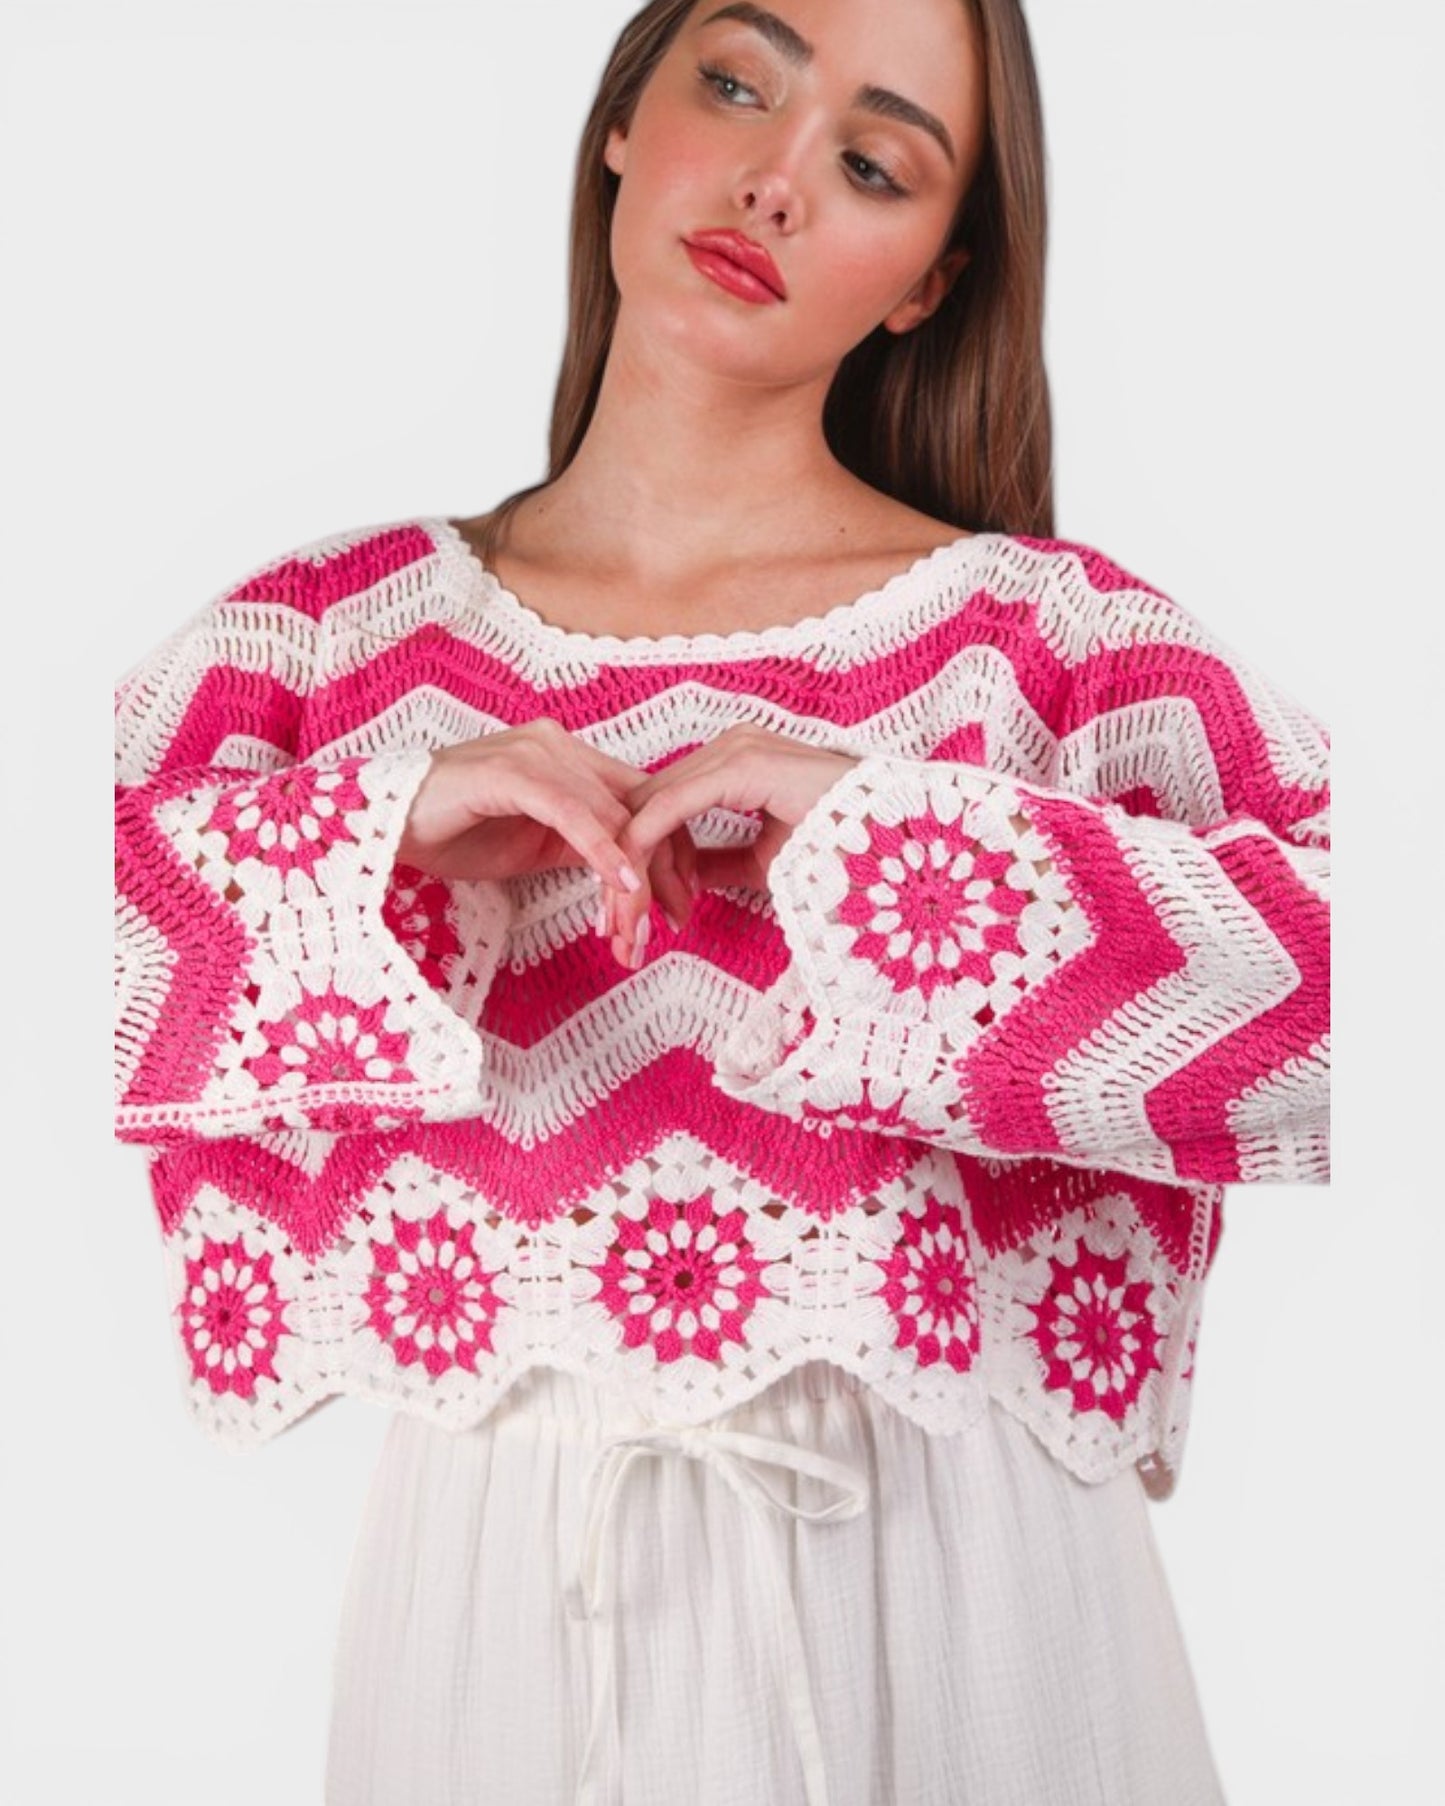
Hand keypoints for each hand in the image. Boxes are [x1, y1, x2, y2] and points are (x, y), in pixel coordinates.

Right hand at [395, 718, 698, 929]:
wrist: (380, 824)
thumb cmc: (451, 833)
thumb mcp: (532, 844)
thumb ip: (579, 846)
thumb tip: (627, 877)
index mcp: (568, 759)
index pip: (640, 801)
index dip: (671, 849)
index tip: (684, 900)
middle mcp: (559, 747)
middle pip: (638, 807)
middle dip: (666, 868)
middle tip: (680, 919)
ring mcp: (534, 754)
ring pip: (611, 816)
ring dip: (634, 877)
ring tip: (642, 925)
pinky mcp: (510, 771)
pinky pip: (572, 813)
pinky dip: (602, 850)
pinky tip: (622, 886)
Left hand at [603, 724, 859, 967]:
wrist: (896, 838)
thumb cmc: (845, 849)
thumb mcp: (766, 861)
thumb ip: (719, 862)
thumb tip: (681, 878)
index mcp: (733, 763)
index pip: (663, 806)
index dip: (638, 859)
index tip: (627, 913)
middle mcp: (728, 747)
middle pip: (648, 804)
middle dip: (623, 868)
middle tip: (613, 928)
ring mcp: (733, 750)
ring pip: (651, 806)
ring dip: (630, 867)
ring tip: (622, 922)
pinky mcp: (740, 766)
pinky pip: (672, 807)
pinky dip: (647, 848)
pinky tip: (636, 888)